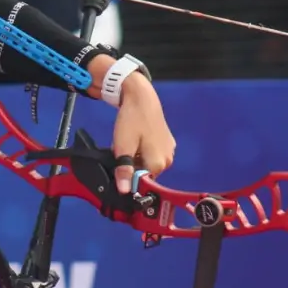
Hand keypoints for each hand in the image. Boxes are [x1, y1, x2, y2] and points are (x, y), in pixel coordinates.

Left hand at [110, 73, 175, 193]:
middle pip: (145, 173)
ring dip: (136, 158)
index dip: (128, 177)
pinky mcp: (167, 142)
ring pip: (147, 163)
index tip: (119, 166)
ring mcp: (168, 150)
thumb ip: (124, 170)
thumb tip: (124, 191)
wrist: (140, 97)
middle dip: (131, 166)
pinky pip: (152, 153)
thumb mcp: (123, 147)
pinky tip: (136, 138)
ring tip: (129, 142)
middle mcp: (167, 160)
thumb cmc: (132, 120)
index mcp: (158, 164)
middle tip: (122, 150)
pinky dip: (142, 150)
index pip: (142, 183)